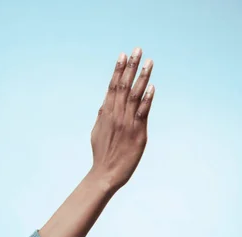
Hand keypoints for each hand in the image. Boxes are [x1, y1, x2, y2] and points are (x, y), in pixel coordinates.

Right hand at [90, 47, 154, 190]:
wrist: (105, 173)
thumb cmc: (102, 154)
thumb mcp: (97, 132)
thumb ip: (102, 116)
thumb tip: (104, 104)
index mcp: (106, 113)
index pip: (112, 87)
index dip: (118, 70)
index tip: (123, 55)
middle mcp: (116, 115)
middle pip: (123, 86)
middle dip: (131, 67)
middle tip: (137, 50)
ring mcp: (126, 123)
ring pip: (134, 96)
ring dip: (142, 78)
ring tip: (148, 62)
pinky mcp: (137, 133)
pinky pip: (142, 113)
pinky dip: (147, 99)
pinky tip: (151, 87)